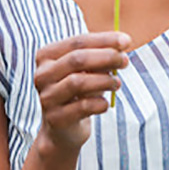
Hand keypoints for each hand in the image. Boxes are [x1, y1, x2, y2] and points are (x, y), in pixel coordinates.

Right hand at [34, 32, 129, 152]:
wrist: (62, 129)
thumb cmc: (78, 91)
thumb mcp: (87, 70)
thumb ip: (100, 56)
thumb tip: (122, 47)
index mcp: (46, 56)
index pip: (77, 42)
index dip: (104, 40)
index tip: (126, 40)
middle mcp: (42, 75)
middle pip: (77, 59)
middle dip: (106, 57)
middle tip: (125, 60)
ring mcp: (47, 97)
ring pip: (78, 82)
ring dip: (104, 80)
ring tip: (117, 83)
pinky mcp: (56, 118)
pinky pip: (83, 106)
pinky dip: (100, 103)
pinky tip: (105, 103)